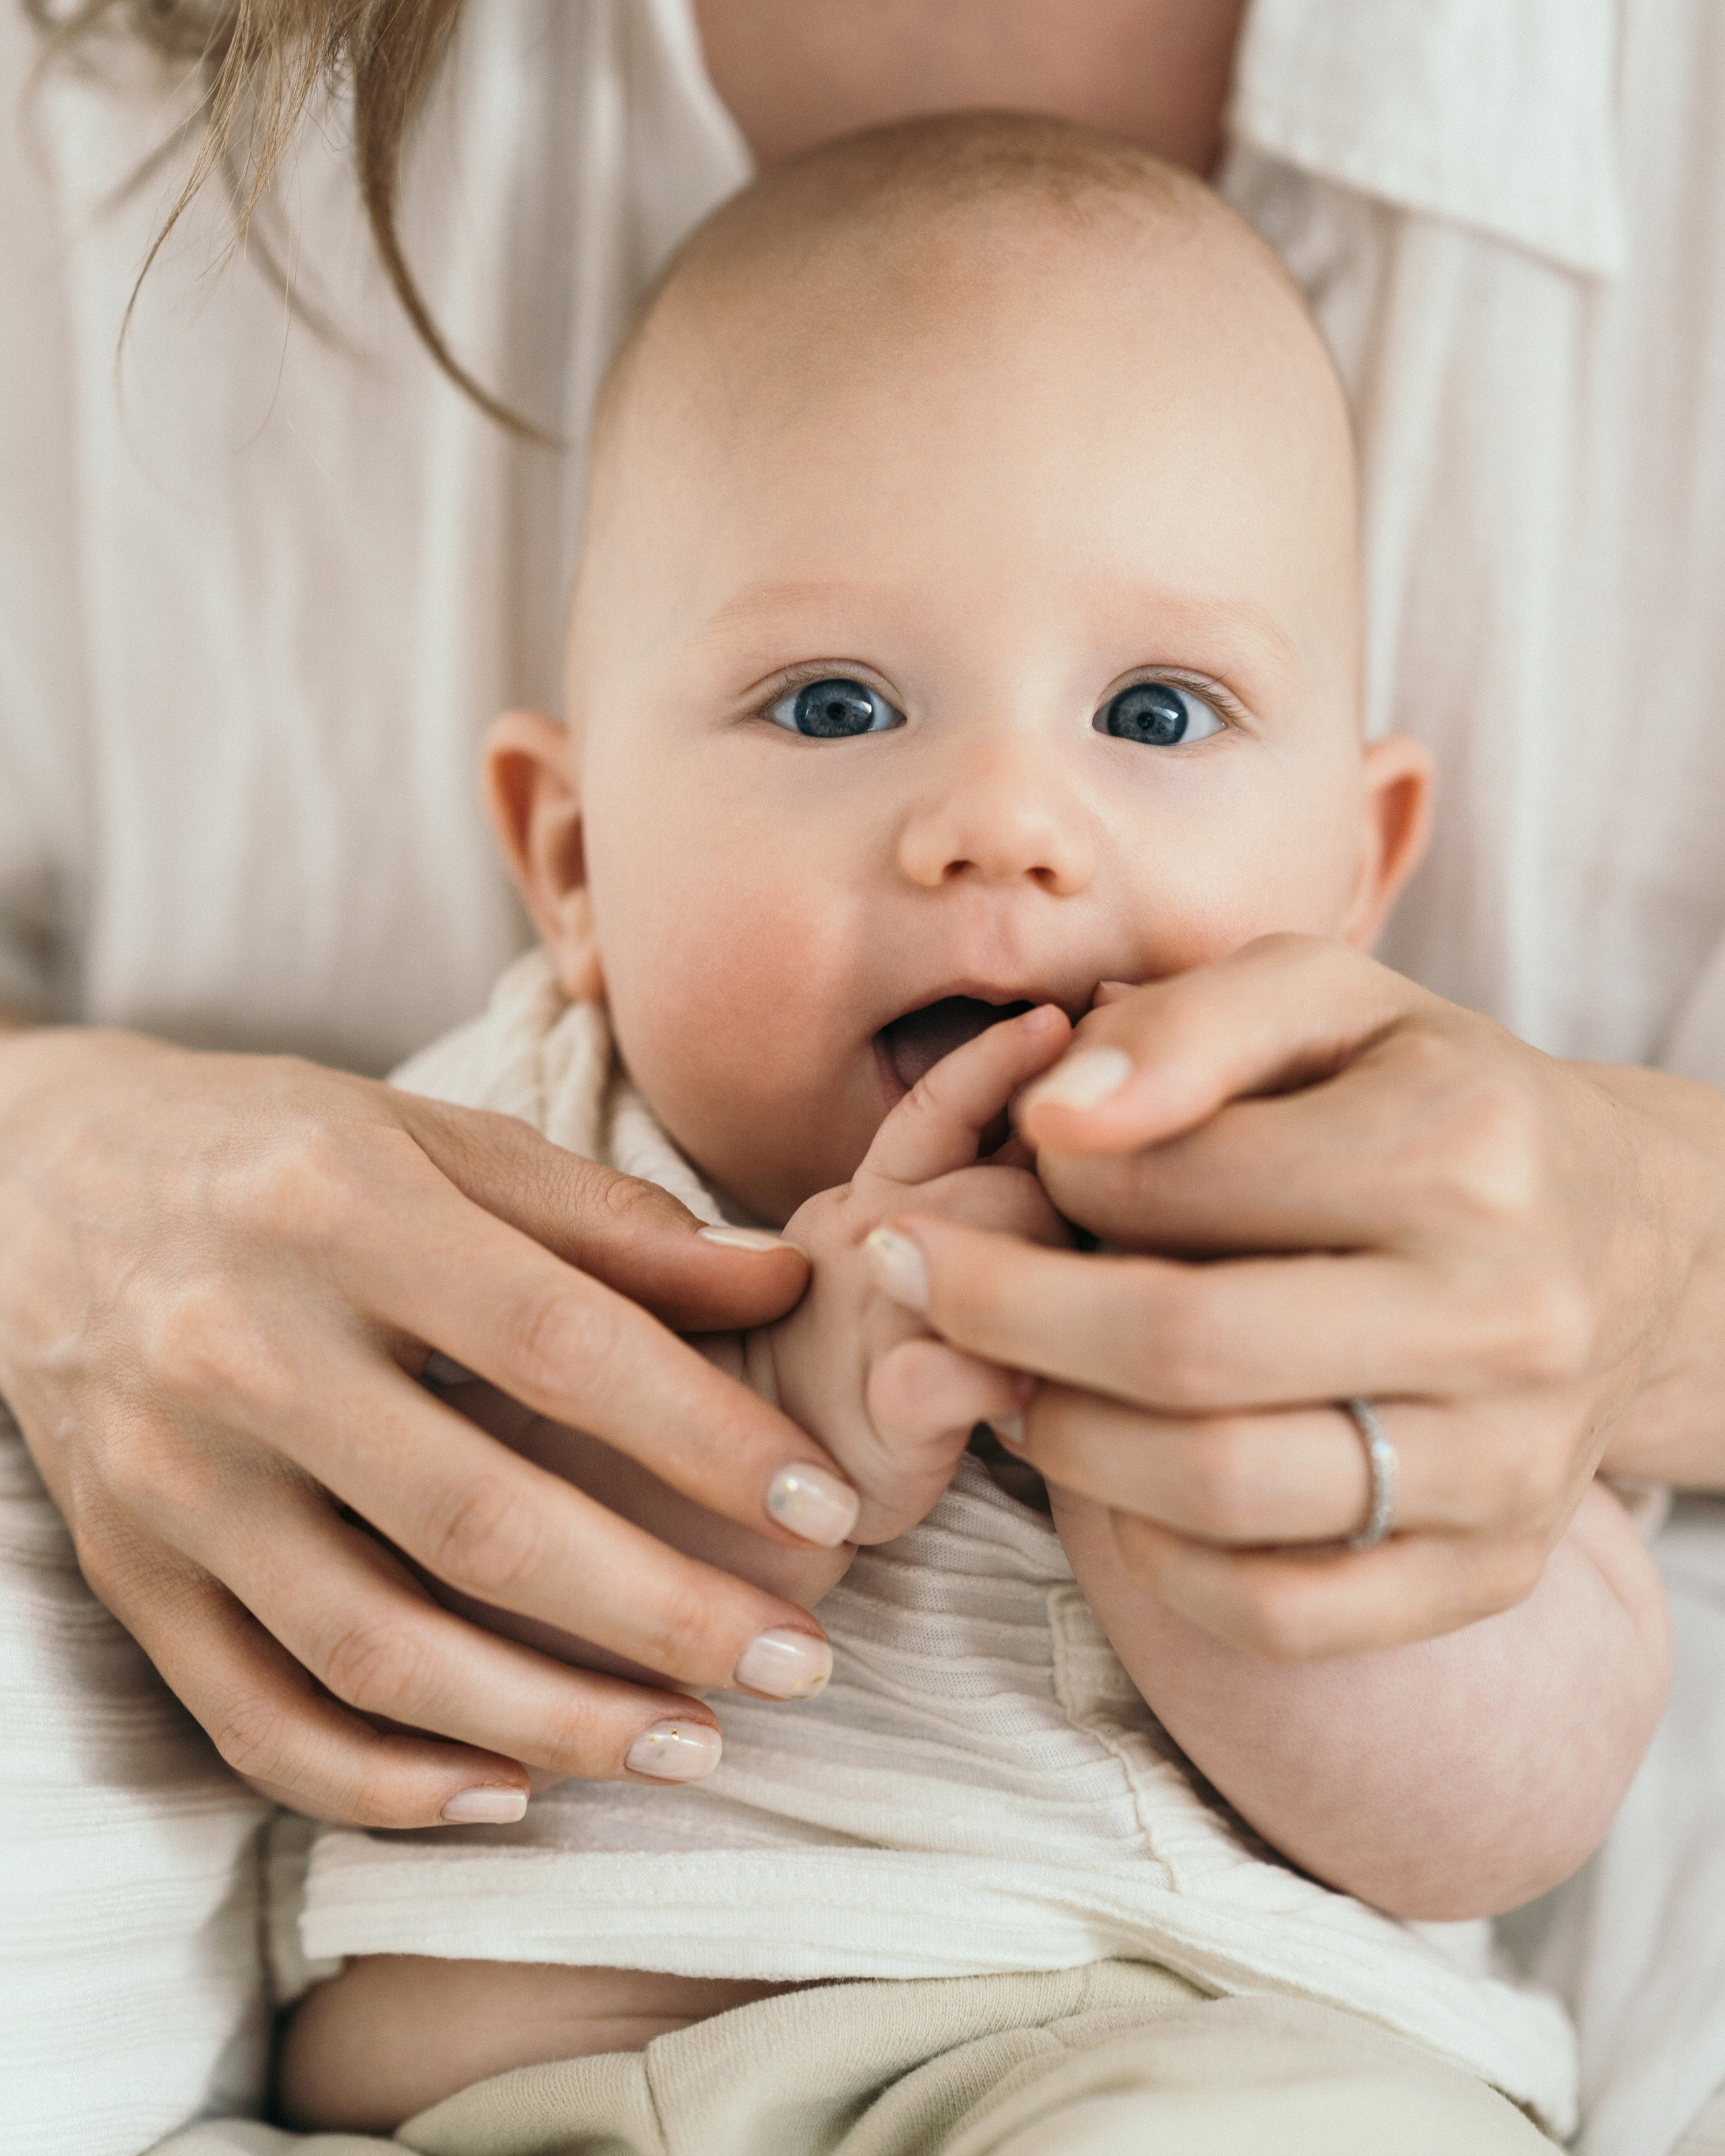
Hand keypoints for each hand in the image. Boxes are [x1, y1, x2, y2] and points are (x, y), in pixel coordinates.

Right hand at [0, 1027, 860, 1824]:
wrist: (36, 1182)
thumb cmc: (275, 1152)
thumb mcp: (435, 1140)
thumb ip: (608, 1220)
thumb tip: (783, 1280)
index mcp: (341, 1211)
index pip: (561, 1343)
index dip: (707, 1438)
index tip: (827, 1507)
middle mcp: (241, 1349)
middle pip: (479, 1523)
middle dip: (662, 1612)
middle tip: (799, 1665)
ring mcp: (172, 1479)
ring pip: (374, 1650)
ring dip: (549, 1723)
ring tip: (691, 1747)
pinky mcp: (129, 1572)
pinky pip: (255, 1717)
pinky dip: (382, 1783)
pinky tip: (508, 1798)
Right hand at [764, 1004, 1071, 1542]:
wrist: (753, 1481)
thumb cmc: (868, 1365)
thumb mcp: (917, 1248)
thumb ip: (990, 1184)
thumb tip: (1109, 1113)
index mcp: (880, 1191)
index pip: (952, 1102)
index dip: (1016, 1062)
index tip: (1084, 1021)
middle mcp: (869, 1236)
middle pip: (1003, 1179)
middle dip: (1082, 1205)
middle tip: (1144, 1239)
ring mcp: (870, 1322)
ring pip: (980, 1256)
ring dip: (1064, 1277)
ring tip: (1117, 1308)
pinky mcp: (879, 1417)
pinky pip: (946, 1375)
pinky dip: (1006, 1375)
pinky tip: (1051, 1383)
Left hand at [868, 936, 1724, 1654]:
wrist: (1622, 1238)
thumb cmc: (1429, 1098)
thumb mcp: (1326, 1001)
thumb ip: (1185, 1027)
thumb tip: (1052, 1114)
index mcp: (1463, 1145)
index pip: (1174, 1180)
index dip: (1048, 1174)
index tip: (1004, 1166)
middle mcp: (1504, 1313)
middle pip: (1184, 1347)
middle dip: (1003, 1313)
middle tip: (919, 1274)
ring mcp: (1508, 1461)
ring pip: (1219, 1490)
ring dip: (1063, 1436)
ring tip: (1014, 1375)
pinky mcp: (1491, 1568)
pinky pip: (1276, 1610)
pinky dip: (1152, 1554)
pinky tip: (1118, 1473)